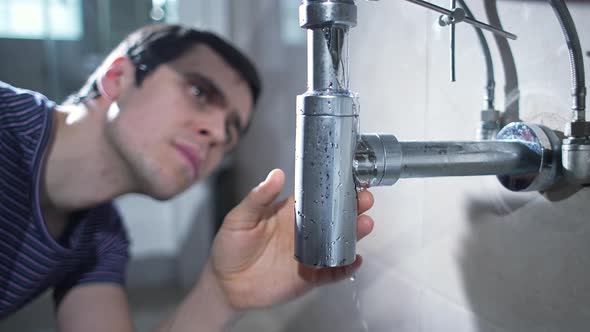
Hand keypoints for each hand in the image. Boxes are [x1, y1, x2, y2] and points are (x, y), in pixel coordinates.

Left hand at [208, 168, 373, 309]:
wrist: (225, 283)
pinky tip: (354, 260)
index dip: (335, 189)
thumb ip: (258, 198)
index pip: (318, 197)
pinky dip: (346, 267)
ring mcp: (310, 254)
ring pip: (338, 243)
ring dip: (354, 234)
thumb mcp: (240, 217)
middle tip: (365, 200)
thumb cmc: (230, 247)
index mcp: (290, 213)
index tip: (350, 179)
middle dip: (353, 208)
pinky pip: (333, 272)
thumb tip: (276, 174)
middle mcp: (305, 232)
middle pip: (335, 218)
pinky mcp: (310, 277)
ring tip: (365, 225)